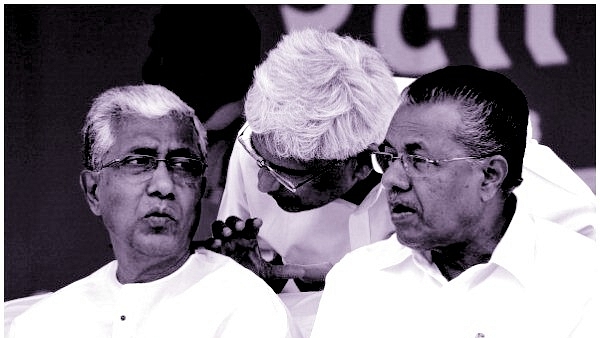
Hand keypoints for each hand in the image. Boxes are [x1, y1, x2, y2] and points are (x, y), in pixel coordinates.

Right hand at [195, 216, 332, 291]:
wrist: (234, 291)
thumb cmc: (249, 277)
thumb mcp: (267, 274)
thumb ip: (284, 271)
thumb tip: (304, 272)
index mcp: (248, 239)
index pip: (251, 225)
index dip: (254, 222)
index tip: (259, 223)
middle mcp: (234, 238)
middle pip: (233, 222)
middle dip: (236, 222)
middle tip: (241, 227)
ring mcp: (221, 244)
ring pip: (219, 227)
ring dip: (223, 228)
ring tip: (228, 234)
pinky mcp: (210, 254)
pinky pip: (206, 244)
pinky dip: (208, 242)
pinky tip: (214, 245)